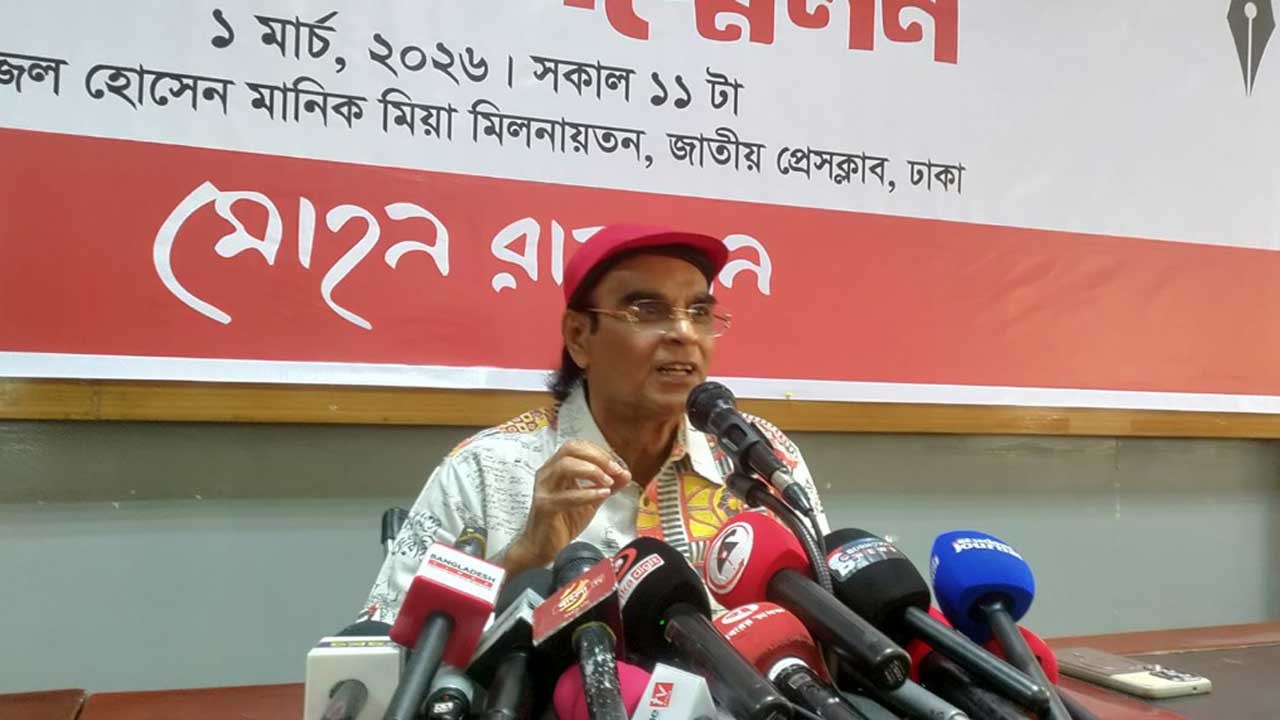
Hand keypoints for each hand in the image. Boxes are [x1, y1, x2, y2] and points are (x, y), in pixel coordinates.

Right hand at [503, 440, 630, 573]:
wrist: (543, 547)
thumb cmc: (563, 521)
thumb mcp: (591, 500)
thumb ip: (606, 486)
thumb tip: (625, 474)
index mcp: (557, 468)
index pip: (578, 446)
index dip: (600, 452)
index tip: (617, 465)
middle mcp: (547, 473)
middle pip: (571, 449)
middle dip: (598, 457)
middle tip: (615, 470)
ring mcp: (544, 489)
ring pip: (566, 466)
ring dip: (592, 471)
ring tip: (608, 483)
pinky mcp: (545, 506)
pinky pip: (567, 495)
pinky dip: (588, 493)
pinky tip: (602, 495)